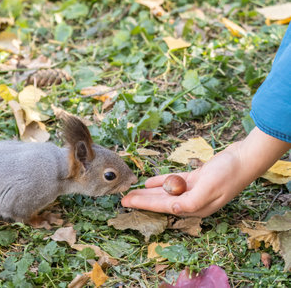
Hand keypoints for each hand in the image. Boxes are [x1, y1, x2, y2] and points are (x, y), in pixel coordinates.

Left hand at [121, 128, 290, 216]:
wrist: (244, 158)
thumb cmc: (228, 173)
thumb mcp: (208, 188)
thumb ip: (190, 202)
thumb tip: (173, 209)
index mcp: (196, 207)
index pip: (163, 207)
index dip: (144, 204)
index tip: (126, 202)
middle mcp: (193, 201)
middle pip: (162, 201)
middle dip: (142, 199)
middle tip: (123, 198)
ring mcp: (195, 190)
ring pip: (166, 192)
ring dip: (149, 191)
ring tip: (133, 191)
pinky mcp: (196, 179)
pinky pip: (174, 182)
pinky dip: (161, 182)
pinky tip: (148, 182)